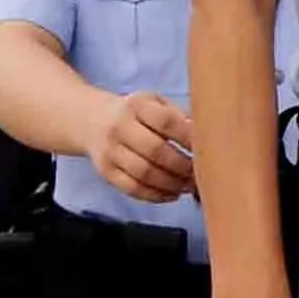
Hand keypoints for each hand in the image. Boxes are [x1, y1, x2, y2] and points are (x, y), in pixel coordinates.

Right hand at [91, 89, 199, 203]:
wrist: (90, 120)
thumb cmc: (134, 113)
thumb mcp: (154, 102)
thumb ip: (179, 116)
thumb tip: (208, 135)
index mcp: (137, 105)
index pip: (166, 121)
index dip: (188, 137)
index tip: (208, 148)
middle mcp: (120, 127)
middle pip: (156, 151)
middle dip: (183, 166)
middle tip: (200, 174)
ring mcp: (110, 151)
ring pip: (144, 174)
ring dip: (172, 184)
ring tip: (188, 186)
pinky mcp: (105, 172)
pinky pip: (132, 188)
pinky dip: (156, 195)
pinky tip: (172, 194)